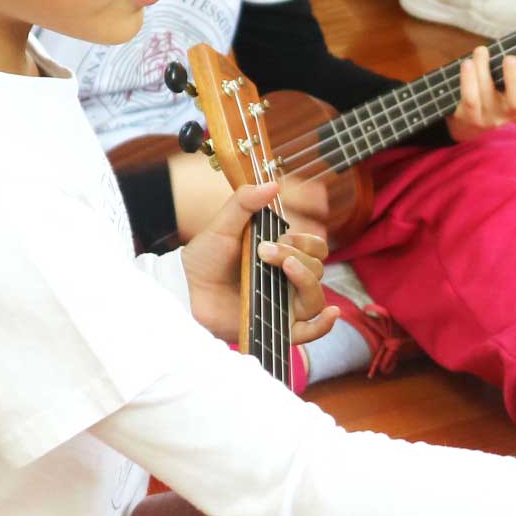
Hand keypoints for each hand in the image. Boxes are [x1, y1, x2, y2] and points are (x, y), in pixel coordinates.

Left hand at [179, 181, 334, 347]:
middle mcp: (288, 279)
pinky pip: (311, 331)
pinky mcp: (278, 327)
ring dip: (307, 279)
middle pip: (318, 269)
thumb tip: (272, 184)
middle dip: (297, 256)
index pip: (315, 248)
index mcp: (282, 255)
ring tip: (285, 267)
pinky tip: (330, 312)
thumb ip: (244, 203)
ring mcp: (284, 304)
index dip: (307, 240)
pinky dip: (324, 324)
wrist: (185, 289)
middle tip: (265, 251)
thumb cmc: (204, 258)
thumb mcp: (222, 225)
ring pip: (316, 296)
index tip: (284, 235)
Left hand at [449, 44, 515, 137]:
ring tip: (481, 51)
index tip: (514, 58)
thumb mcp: (500, 86)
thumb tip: (505, 47)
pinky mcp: (468, 118)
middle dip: (515, 79)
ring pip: (487, 93)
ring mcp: (488, 119)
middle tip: (508, 58)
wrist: (464, 124)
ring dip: (483, 67)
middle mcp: (506, 114)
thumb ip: (505, 70)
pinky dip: (468, 79)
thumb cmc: (485, 94)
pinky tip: (467, 64)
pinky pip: (470, 99)